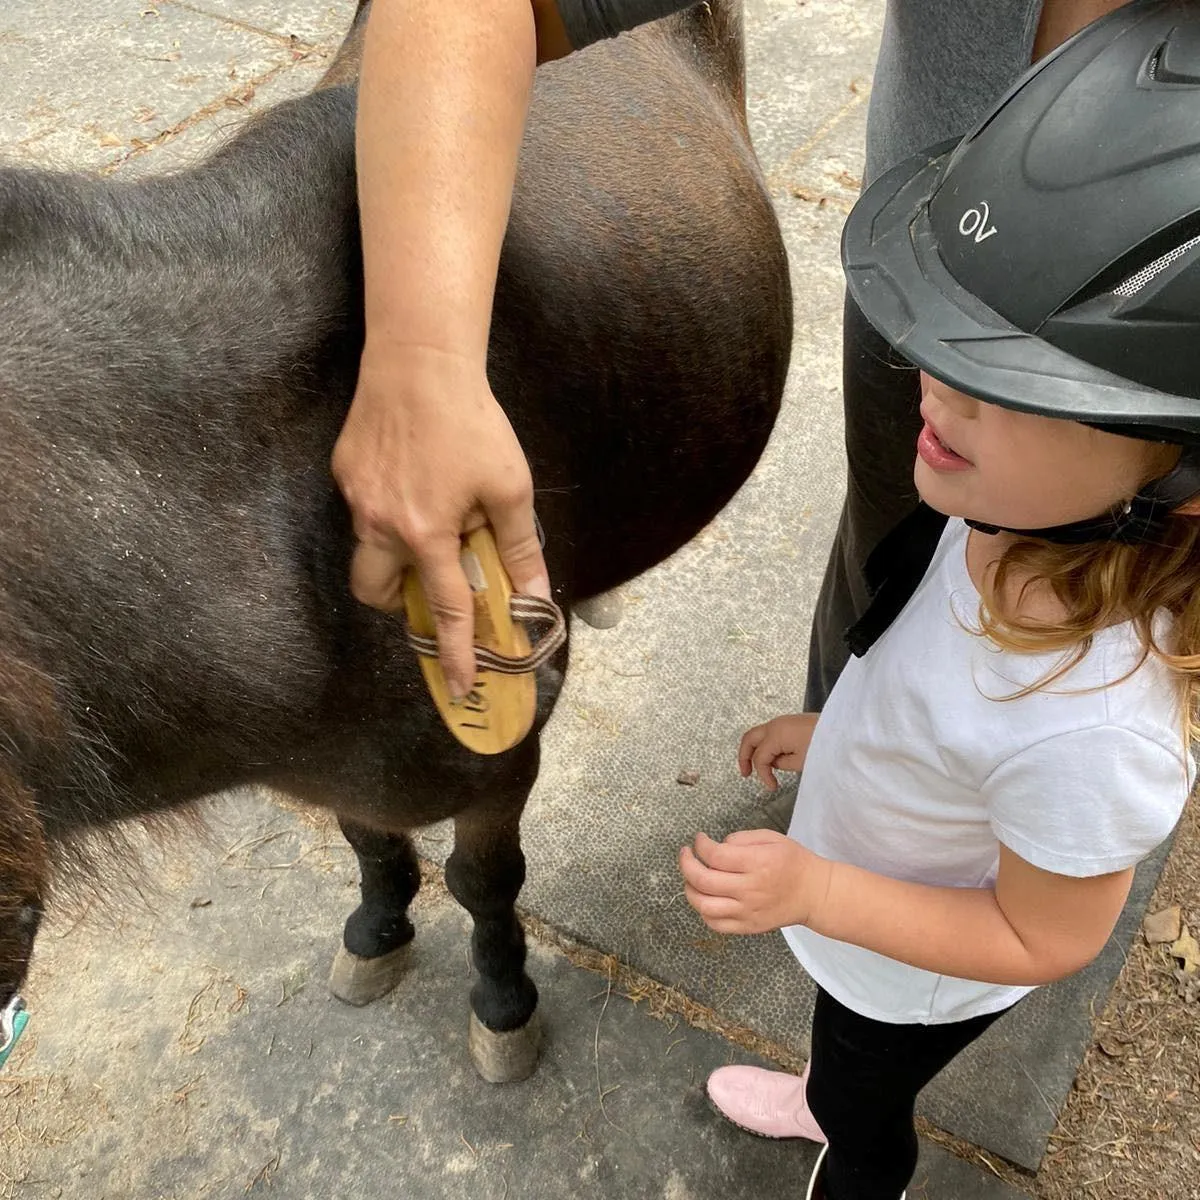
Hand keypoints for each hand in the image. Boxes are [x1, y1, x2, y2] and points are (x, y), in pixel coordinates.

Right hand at [331, 344, 550, 698]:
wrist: (418, 360)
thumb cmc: (471, 422)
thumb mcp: (509, 486)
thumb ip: (519, 546)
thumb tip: (536, 596)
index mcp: (425, 534)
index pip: (445, 610)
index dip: (455, 653)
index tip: (458, 688)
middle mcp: (381, 525)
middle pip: (376, 595)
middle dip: (400, 607)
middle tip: (433, 589)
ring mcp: (356, 500)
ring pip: (365, 556)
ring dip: (393, 564)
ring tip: (428, 535)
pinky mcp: (344, 474)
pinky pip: (363, 516)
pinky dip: (388, 519)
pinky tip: (414, 485)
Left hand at [678, 830, 831, 934]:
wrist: (815, 893)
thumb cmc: (793, 862)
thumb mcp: (771, 838)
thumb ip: (741, 838)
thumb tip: (717, 846)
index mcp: (758, 863)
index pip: (715, 855)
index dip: (700, 845)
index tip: (699, 839)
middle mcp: (750, 889)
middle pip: (703, 880)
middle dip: (686, 864)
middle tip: (686, 854)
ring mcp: (748, 911)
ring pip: (704, 905)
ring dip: (689, 889)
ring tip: (691, 877)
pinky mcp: (748, 927)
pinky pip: (715, 924)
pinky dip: (703, 911)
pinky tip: (705, 897)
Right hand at [737, 714, 818, 789]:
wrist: (843, 730)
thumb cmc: (823, 746)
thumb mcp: (800, 761)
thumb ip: (781, 763)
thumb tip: (773, 762)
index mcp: (775, 734)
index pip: (759, 757)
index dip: (762, 775)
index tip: (772, 788)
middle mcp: (774, 724)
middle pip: (749, 739)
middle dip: (744, 757)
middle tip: (746, 774)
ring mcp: (781, 721)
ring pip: (758, 735)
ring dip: (754, 750)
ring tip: (758, 768)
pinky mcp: (789, 723)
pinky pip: (769, 733)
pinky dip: (765, 745)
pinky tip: (772, 759)